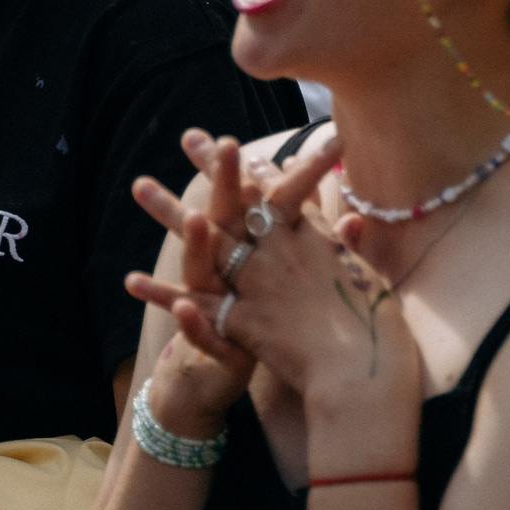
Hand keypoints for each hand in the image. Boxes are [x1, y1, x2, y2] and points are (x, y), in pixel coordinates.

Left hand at [128, 128, 420, 473]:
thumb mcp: (367, 276)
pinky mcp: (242, 319)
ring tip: (141, 187)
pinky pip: (195, 303)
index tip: (242, 145)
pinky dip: (163, 293)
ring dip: (171, 211)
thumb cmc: (376, 328)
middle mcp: (282, 251)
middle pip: (240, 201)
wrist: (364, 372)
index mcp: (314, 239)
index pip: (281, 192)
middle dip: (213, 167)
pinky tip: (132, 280)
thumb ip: (350, 244)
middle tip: (189, 137)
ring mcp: (260, 283)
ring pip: (207, 239)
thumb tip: (352, 216)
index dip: (258, 167)